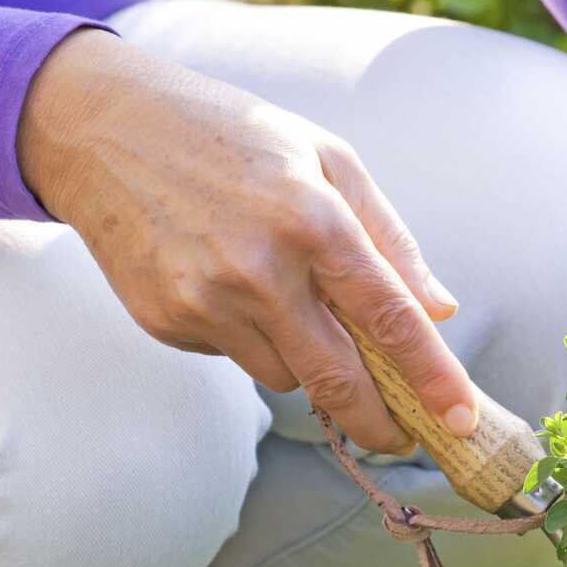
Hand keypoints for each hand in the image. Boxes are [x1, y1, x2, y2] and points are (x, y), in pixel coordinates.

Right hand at [17, 29, 478, 453]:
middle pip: (338, 381)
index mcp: (314, 219)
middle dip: (378, 422)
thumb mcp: (327, 159)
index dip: (432, 378)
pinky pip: (234, 357)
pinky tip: (224, 280)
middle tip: (401, 437)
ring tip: (281, 293)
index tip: (460, 421)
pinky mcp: (167, 321)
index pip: (390, 319)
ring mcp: (207, 301)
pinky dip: (247, 336)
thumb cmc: (234, 137)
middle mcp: (260, 269)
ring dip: (304, 361)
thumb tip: (439, 309)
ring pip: (285, 378)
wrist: (106, 129)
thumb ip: (389, 238)